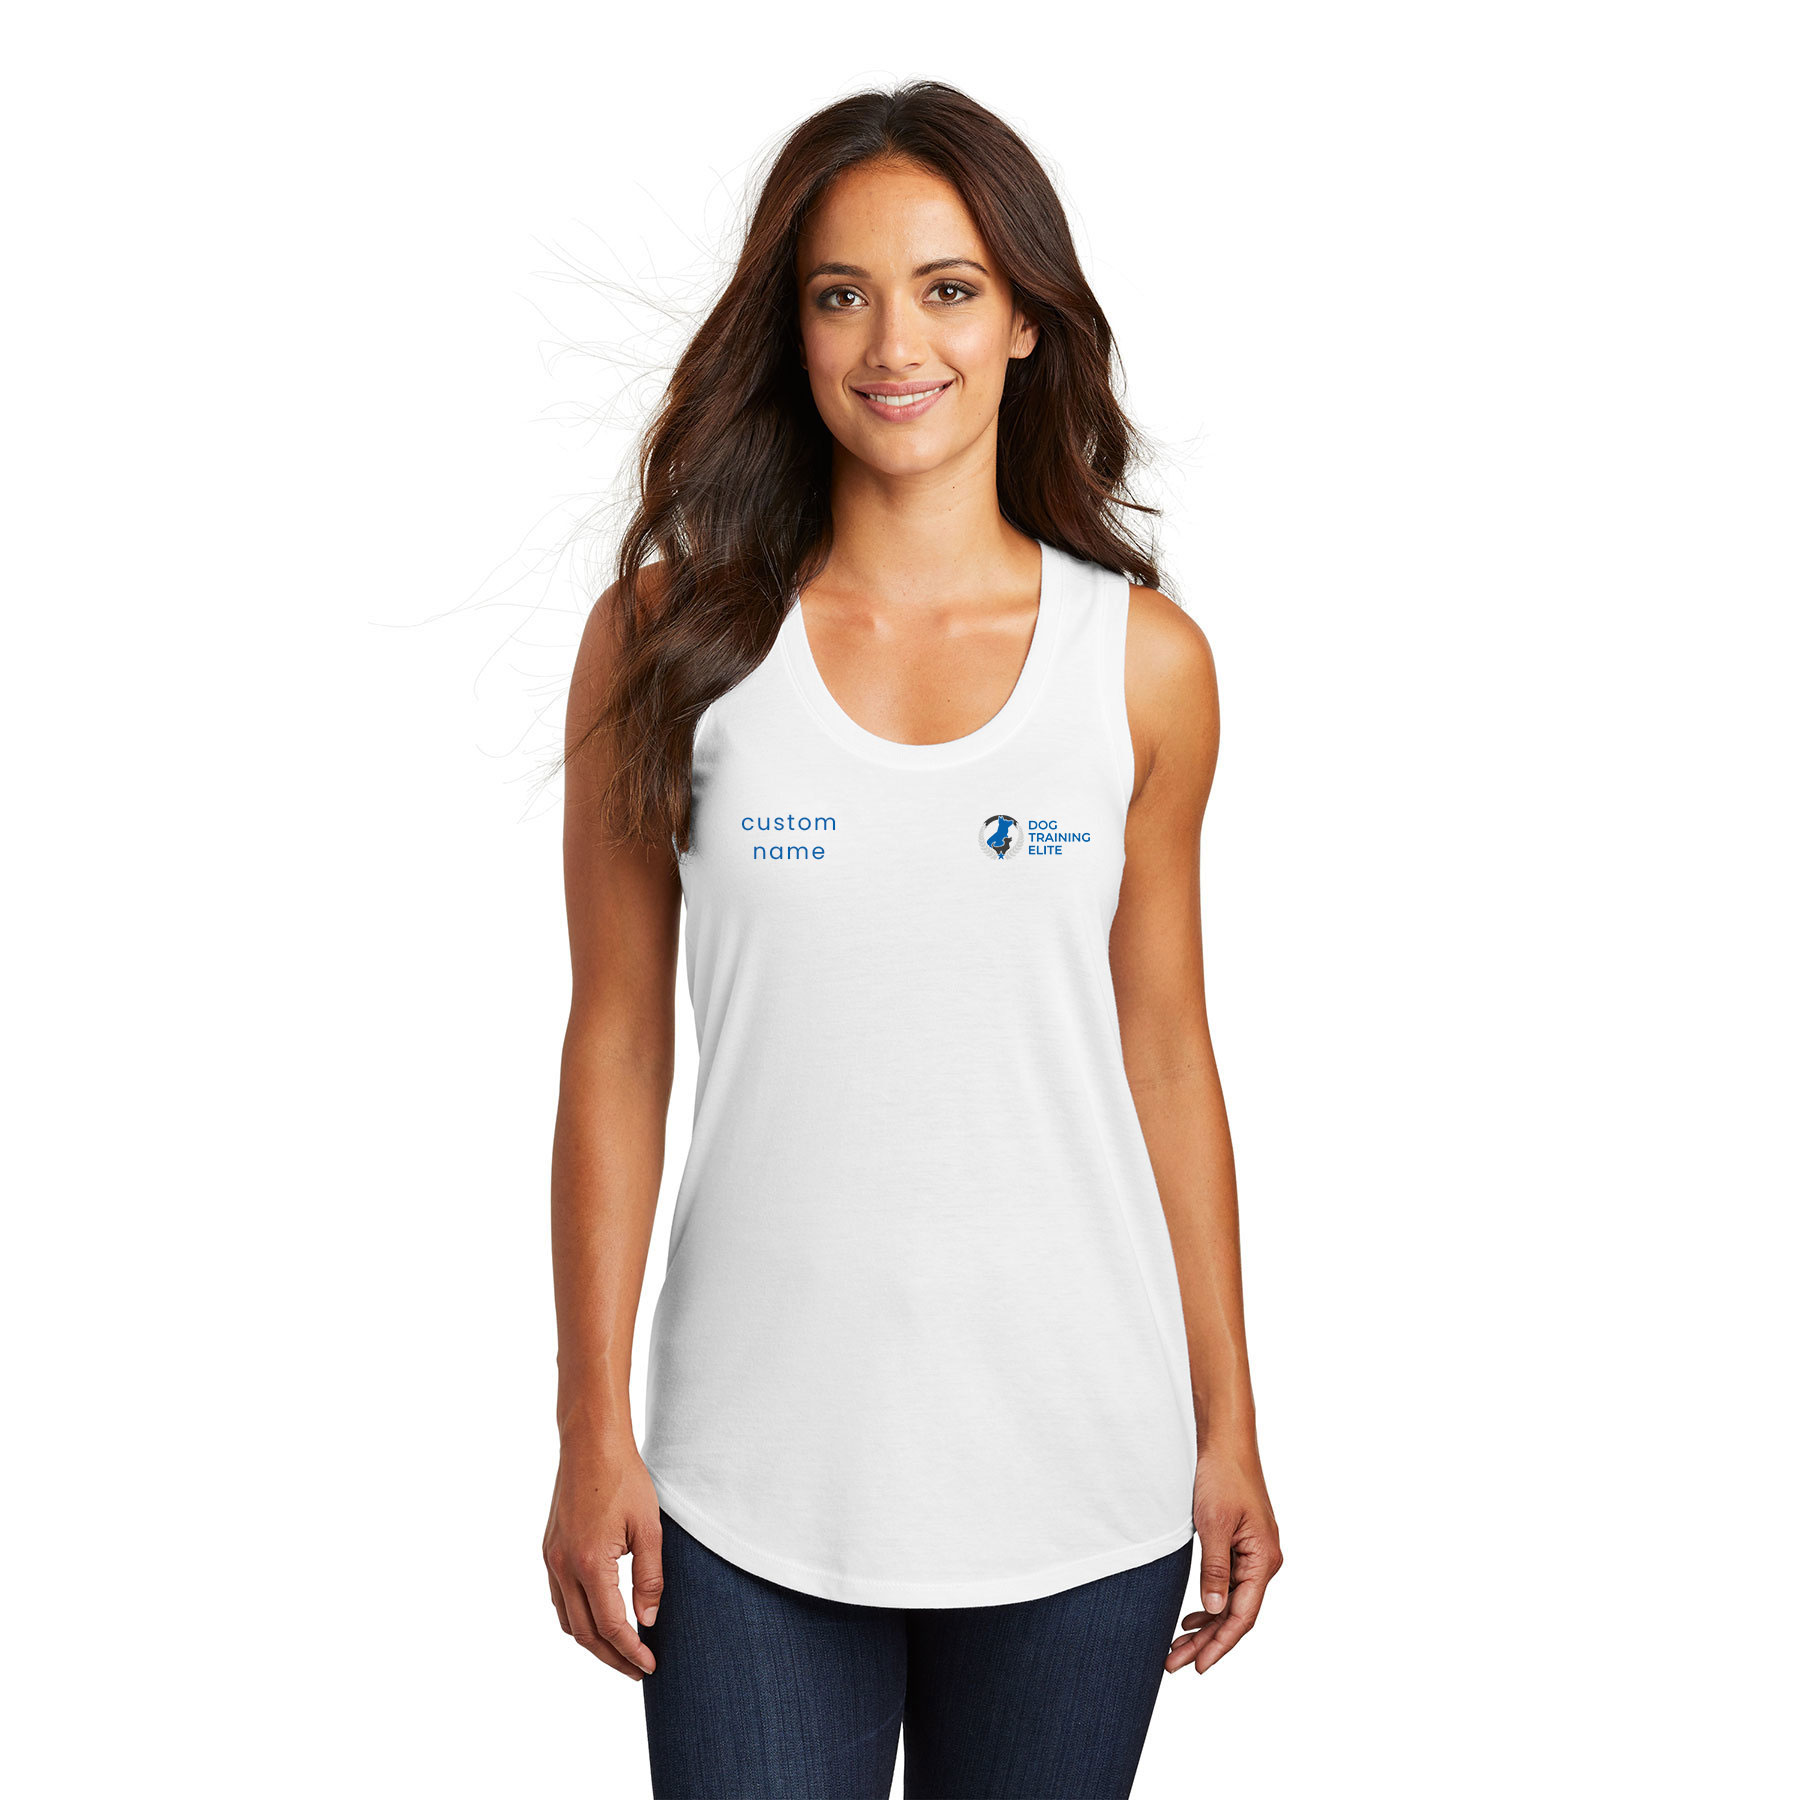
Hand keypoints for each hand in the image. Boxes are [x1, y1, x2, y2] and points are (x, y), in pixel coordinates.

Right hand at [543, 1435, 664, 1679]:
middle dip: (612, 1657)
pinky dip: (577, 1617)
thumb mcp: (649, 1528)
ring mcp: (551, 1558)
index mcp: (590, 1564)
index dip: (631, 1652)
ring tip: (620, 1650)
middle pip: (585, 1633)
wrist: (590, 1443)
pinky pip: (558, 1598)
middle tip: (637, 1670)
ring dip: (592, 1641)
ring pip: (567, 1619)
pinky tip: (597, 1617)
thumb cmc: (624, 1479)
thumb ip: (649, 1578)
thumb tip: (647, 1621)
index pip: (611, 1626)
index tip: (650, 1665)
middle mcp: (563, 1566)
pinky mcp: (549, 1549)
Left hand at [1165, 1437, 1281, 1676]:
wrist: (1226, 1443)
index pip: (1243, 1615)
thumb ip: (1214, 1569)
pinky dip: (1210, 1603)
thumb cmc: (1222, 1477)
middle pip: (1236, 1614)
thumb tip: (1211, 1611)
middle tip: (1174, 1664)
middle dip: (1206, 1642)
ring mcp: (1254, 1555)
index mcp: (1263, 1560)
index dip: (1220, 1643)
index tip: (1198, 1666)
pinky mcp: (1242, 1546)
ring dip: (1205, 1626)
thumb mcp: (1213, 1525)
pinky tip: (1192, 1618)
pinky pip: (1229, 1585)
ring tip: (1177, 1648)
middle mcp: (1264, 1562)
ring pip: (1230, 1602)